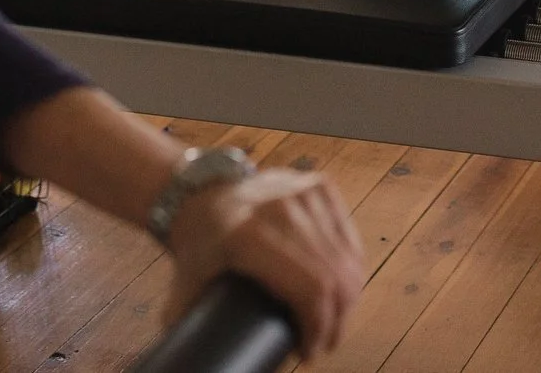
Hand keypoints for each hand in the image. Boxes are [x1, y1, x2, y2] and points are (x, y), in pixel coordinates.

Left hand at [166, 169, 366, 356]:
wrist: (201, 195)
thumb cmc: (196, 248)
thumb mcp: (187, 289)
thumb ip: (188, 329)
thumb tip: (197, 369)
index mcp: (249, 236)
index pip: (310, 288)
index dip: (318, 328)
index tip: (308, 352)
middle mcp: (280, 208)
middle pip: (334, 276)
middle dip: (336, 321)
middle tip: (325, 343)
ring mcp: (303, 192)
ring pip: (347, 258)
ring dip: (348, 298)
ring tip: (334, 322)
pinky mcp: (319, 185)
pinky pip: (349, 238)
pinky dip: (353, 268)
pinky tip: (345, 289)